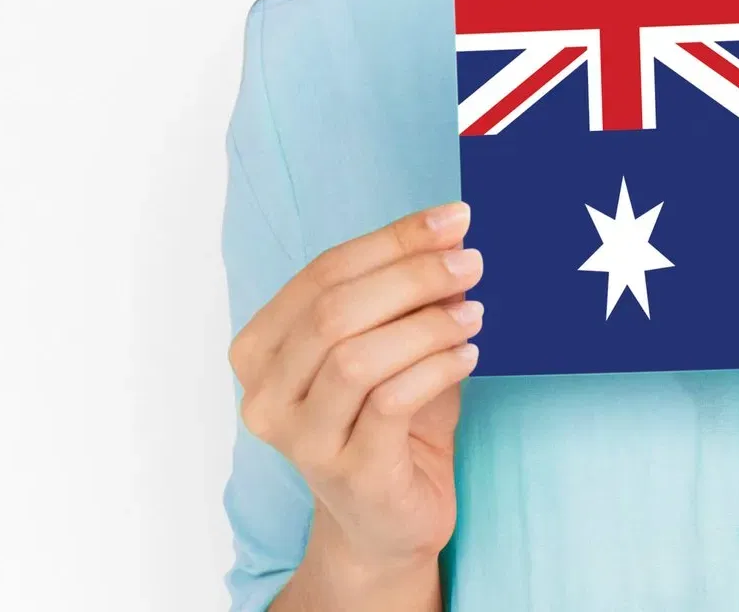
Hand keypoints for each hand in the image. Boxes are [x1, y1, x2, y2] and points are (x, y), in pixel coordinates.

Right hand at [229, 202, 483, 584]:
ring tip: (476, 314)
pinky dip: (436, 368)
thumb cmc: (389, 423)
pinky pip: (390, 402)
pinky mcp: (348, 472)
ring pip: (356, 357)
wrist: (388, 520)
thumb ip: (409, 298)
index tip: (455, 218)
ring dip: (427, 324)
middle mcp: (268, 395)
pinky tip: (469, 356)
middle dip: (412, 275)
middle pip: (334, 310)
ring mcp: (302, 439)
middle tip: (472, 263)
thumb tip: (451, 239)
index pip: (323, 273)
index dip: (393, 239)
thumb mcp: (396, 346)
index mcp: (263, 349)